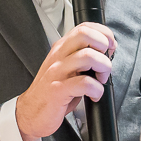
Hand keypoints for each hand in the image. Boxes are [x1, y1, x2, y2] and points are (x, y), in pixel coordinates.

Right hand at [16, 22, 115, 140]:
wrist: (31, 113)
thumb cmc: (51, 93)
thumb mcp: (66, 69)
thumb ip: (82, 58)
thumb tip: (106, 52)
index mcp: (61, 49)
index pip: (84, 27)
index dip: (103, 33)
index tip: (110, 47)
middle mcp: (59, 57)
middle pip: (85, 34)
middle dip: (103, 45)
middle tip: (105, 61)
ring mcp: (57, 72)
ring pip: (88, 56)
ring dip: (103, 68)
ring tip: (100, 80)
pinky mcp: (58, 90)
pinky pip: (85, 83)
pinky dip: (97, 90)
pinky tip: (94, 95)